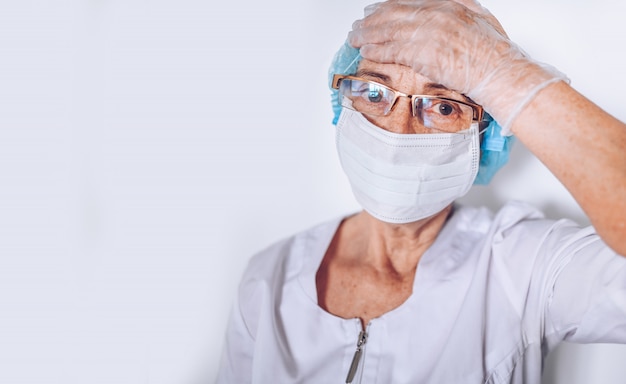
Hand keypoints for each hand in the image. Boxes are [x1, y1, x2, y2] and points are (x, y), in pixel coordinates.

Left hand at [348, 0, 566, 133]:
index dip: (387, 7)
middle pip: (393, 14)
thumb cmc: (495, 52)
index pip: (408, 3)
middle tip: (358, 25)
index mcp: (447, 5)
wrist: (500, 71)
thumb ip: (460, 9)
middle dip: (372, 20)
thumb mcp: (480, 18)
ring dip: (367, 35)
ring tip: (355, 38)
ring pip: (388, 31)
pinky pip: (392, 50)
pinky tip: (366, 51)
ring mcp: (427, 34)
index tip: (375, 11)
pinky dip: (376, 50)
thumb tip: (448, 7)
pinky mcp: (422, 54)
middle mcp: (434, 15)